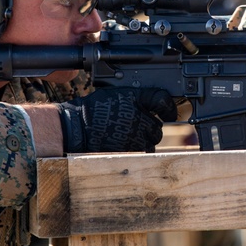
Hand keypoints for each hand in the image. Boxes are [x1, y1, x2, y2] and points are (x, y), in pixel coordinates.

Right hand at [58, 88, 177, 152]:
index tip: (168, 113)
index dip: (168, 107)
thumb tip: (153, 104)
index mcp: (134, 98)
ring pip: (152, 140)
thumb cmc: (93, 110)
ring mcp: (135, 134)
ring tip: (129, 137)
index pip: (161, 99)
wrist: (77, 128)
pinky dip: (139, 150)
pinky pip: (144, 151)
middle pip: (157, 126)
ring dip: (145, 140)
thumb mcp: (115, 94)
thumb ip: (136, 98)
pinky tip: (126, 145)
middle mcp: (138, 115)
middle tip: (137, 127)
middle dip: (150, 128)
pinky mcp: (131, 149)